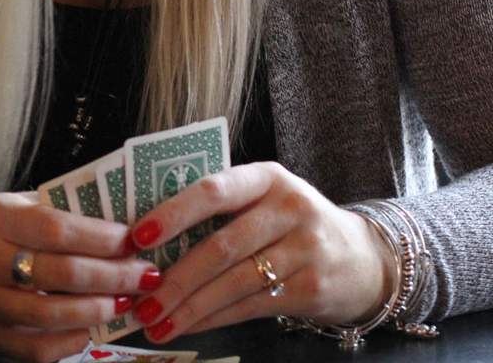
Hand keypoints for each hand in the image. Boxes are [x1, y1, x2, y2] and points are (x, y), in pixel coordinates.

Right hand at [0, 192, 160, 362]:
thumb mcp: (11, 205)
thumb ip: (54, 212)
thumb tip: (114, 221)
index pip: (56, 229)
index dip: (99, 238)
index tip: (132, 240)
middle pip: (60, 273)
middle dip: (111, 275)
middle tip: (144, 274)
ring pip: (52, 315)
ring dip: (98, 309)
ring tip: (126, 301)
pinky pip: (36, 348)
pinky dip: (70, 340)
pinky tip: (91, 328)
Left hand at [125, 162, 394, 343]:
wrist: (362, 257)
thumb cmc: (290, 221)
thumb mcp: (264, 197)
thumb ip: (220, 206)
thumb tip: (151, 236)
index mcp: (266, 177)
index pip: (214, 189)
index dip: (174, 212)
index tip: (138, 236)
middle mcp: (289, 208)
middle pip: (221, 244)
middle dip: (175, 275)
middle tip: (139, 296)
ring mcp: (304, 249)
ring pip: (233, 281)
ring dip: (189, 305)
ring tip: (154, 320)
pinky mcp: (312, 288)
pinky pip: (251, 306)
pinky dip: (214, 318)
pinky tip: (188, 325)